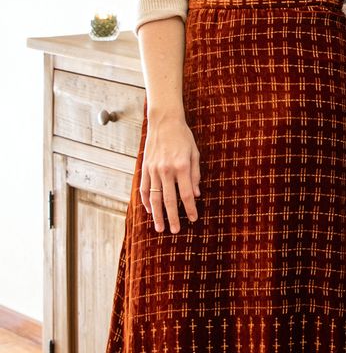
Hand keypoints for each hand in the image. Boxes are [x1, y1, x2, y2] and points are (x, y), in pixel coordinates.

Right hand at [141, 113, 200, 232]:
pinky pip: (144, 189)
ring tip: (160, 228)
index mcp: (181, 166)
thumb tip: (196, 195)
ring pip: (154, 198)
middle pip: (169, 200)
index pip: (186, 194)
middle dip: (173, 217)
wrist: (164, 121)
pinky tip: (149, 210)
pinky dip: (146, 201)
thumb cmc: (183, 137)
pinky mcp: (145, 168)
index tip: (193, 219)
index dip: (189, 209)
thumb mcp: (195, 153)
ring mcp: (153, 170)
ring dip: (157, 215)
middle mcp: (166, 170)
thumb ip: (195, 175)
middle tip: (175, 231)